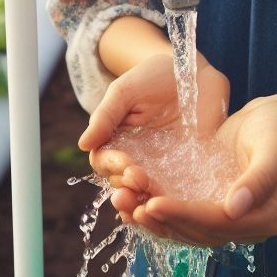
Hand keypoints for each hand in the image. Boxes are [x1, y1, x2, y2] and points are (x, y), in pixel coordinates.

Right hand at [79, 54, 228, 188]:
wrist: (193, 71)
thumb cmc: (154, 76)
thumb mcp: (126, 91)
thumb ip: (106, 116)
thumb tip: (83, 145)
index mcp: (116, 139)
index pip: (104, 162)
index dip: (112, 166)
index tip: (126, 163)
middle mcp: (136, 157)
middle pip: (123, 183)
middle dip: (128, 186)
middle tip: (141, 179)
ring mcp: (160, 166)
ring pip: (145, 193)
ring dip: (144, 200)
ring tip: (152, 198)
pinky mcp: (185, 170)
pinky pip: (175, 192)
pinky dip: (170, 203)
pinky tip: (171, 204)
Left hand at [111, 95, 276, 246]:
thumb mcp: (275, 147)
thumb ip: (259, 178)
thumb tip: (234, 209)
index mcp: (266, 217)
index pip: (219, 223)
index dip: (185, 216)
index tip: (154, 204)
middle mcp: (246, 225)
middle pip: (199, 231)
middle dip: (162, 220)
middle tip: (128, 205)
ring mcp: (228, 218)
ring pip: (187, 228)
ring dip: (154, 220)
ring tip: (123, 203)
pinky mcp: (213, 205)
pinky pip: (183, 215)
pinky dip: (159, 211)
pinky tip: (133, 203)